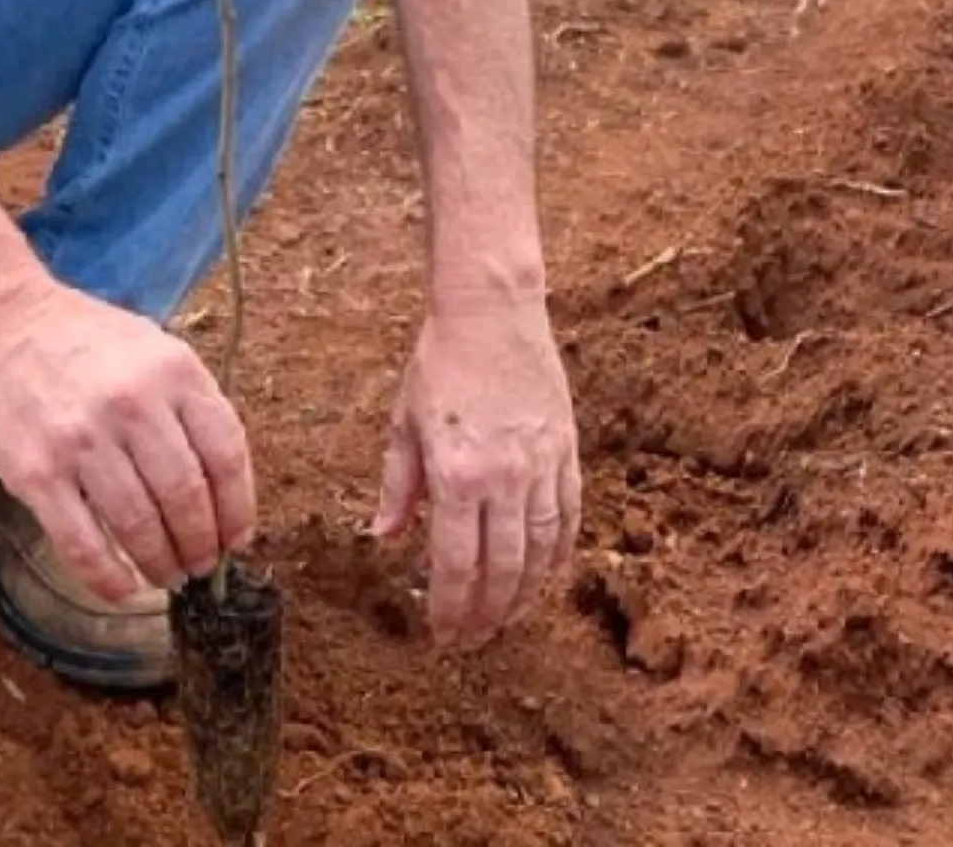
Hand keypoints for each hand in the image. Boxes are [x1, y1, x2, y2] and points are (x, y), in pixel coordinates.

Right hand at [0, 279, 254, 602]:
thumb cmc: (83, 338)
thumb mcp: (152, 347)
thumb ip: (187, 406)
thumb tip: (222, 489)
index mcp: (173, 370)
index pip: (225, 455)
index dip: (238, 509)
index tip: (236, 539)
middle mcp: (133, 404)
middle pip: (187, 498)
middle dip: (201, 545)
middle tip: (202, 566)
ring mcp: (82, 440)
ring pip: (140, 526)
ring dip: (161, 564)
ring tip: (168, 576)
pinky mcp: (36, 473)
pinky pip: (82, 544)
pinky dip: (108, 578)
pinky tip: (123, 588)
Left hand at [370, 295, 580, 646]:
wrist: (492, 312)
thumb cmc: (440, 363)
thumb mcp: (404, 423)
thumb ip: (397, 486)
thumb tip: (383, 537)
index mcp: (456, 475)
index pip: (455, 565)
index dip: (451, 609)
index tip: (443, 635)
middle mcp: (504, 478)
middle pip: (502, 570)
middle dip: (488, 615)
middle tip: (475, 640)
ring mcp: (541, 465)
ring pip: (541, 552)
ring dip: (525, 594)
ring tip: (509, 618)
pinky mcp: (567, 450)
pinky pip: (569, 516)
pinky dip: (560, 552)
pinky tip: (547, 573)